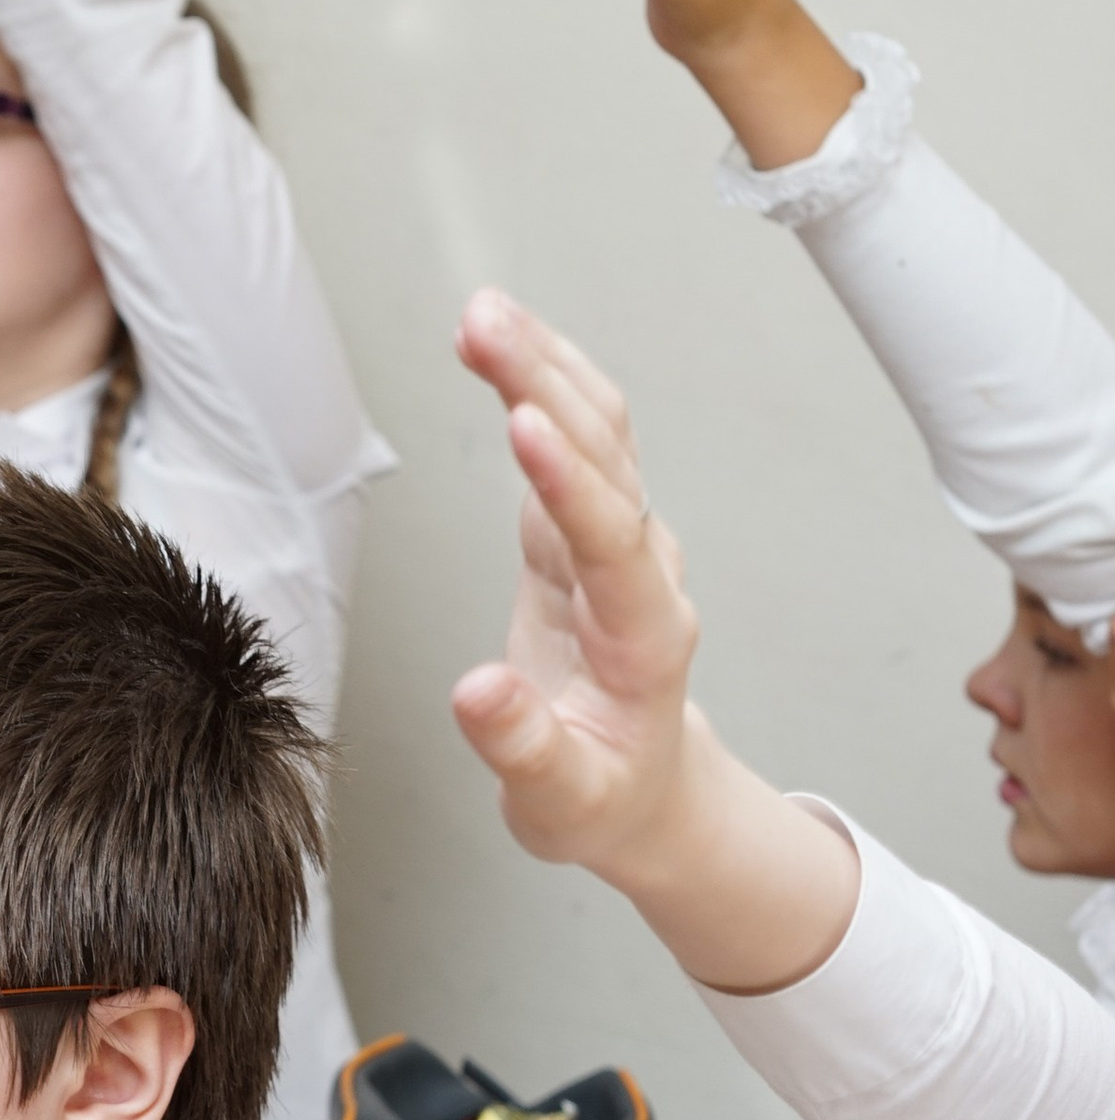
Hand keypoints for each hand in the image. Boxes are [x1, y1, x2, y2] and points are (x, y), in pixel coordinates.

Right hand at [449, 292, 700, 884]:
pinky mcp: (584, 532)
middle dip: (543, 386)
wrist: (644, 793)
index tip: (522, 424)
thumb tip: (475, 692)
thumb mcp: (560, 804)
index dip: (567, 482)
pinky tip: (502, 339)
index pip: (610, 542)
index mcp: (643, 639)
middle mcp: (641, 574)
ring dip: (542, 367)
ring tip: (481, 314)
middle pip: (604, 460)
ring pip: (597, 434)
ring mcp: (617, 545)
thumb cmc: (601, 799)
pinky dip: (540, 383)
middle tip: (483, 327)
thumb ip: (522, 749)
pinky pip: (576, 441)